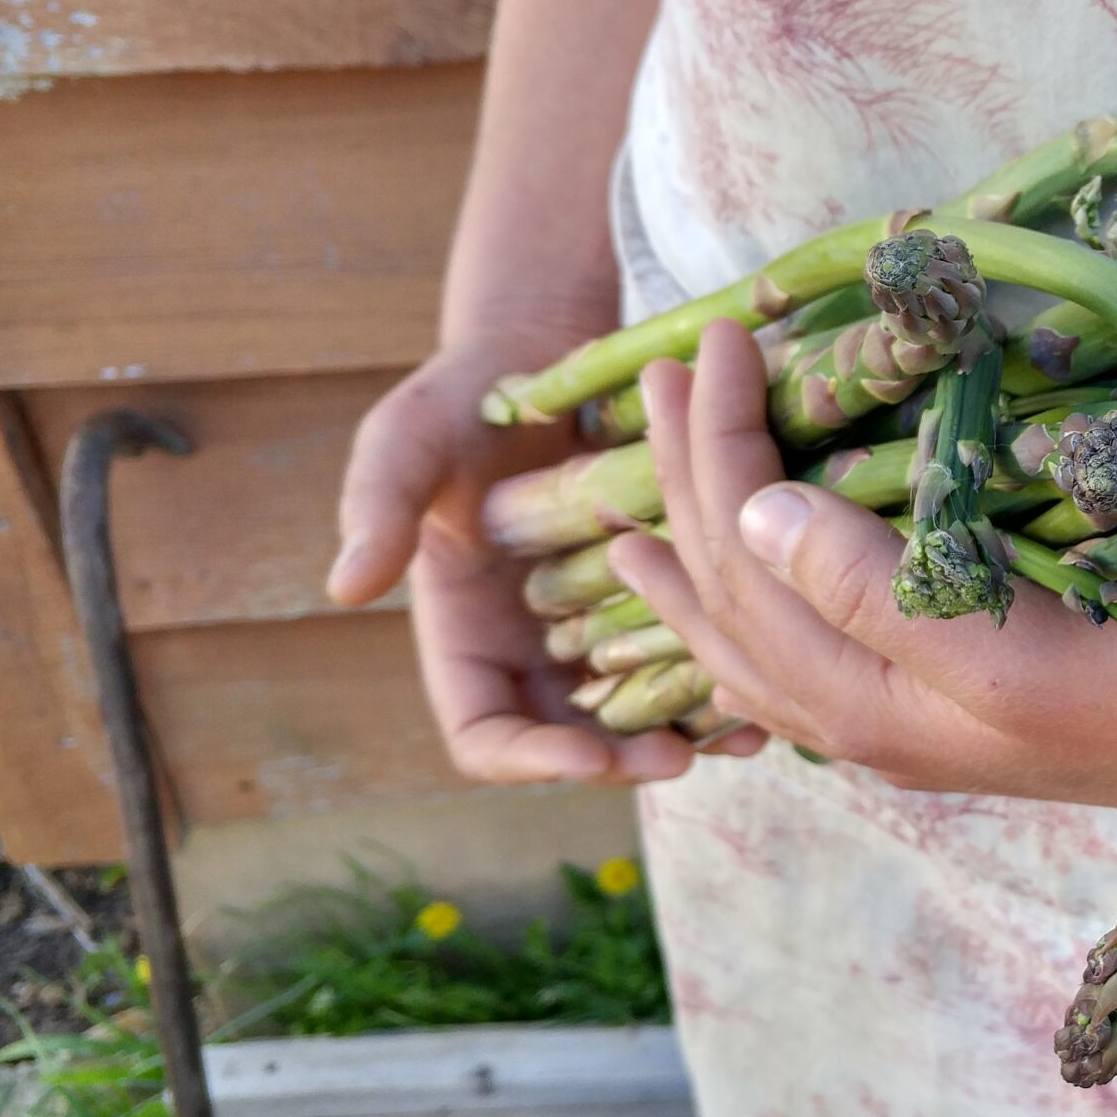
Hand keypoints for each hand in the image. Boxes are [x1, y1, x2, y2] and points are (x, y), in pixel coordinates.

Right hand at [329, 334, 722, 783]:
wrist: (540, 354)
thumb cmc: (459, 398)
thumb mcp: (406, 443)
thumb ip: (376, 508)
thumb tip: (343, 589)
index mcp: (467, 641)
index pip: (486, 738)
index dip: (531, 761)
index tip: (583, 756)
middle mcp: (535, 654)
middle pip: (577, 746)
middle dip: (624, 762)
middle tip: (678, 759)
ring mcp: (600, 633)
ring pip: (647, 714)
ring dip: (692, 734)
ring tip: (745, 737)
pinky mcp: (661, 599)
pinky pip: (695, 657)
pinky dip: (729, 677)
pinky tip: (773, 681)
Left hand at [607, 320, 1116, 809]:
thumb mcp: (1015, 655)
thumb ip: (876, 594)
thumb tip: (753, 513)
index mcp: (870, 709)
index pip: (751, 562)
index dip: (717, 447)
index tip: (719, 339)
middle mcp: (869, 720)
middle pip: (737, 596)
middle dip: (685, 485)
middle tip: (663, 377)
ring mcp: (908, 716)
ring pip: (759, 637)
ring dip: (699, 556)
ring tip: (637, 516)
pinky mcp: (954, 697)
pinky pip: (810, 660)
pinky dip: (759, 614)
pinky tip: (747, 603)